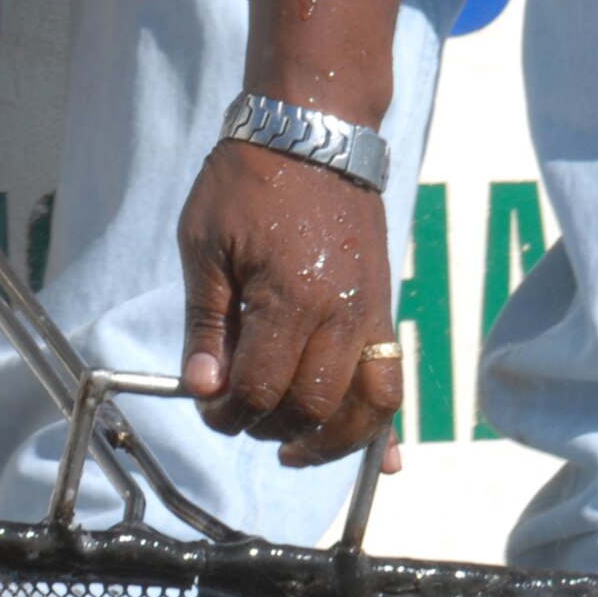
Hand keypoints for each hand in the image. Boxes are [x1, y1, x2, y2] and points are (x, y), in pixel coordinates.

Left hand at [178, 141, 402, 470]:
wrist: (314, 131)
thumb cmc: (250, 181)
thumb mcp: (205, 246)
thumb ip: (206, 325)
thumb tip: (204, 389)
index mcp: (288, 299)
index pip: (259, 389)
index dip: (228, 412)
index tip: (210, 406)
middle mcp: (338, 316)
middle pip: (310, 408)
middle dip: (270, 428)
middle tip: (243, 418)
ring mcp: (369, 317)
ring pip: (364, 410)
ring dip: (331, 443)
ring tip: (297, 450)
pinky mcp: (384, 314)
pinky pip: (394, 385)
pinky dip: (387, 429)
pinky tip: (387, 465)